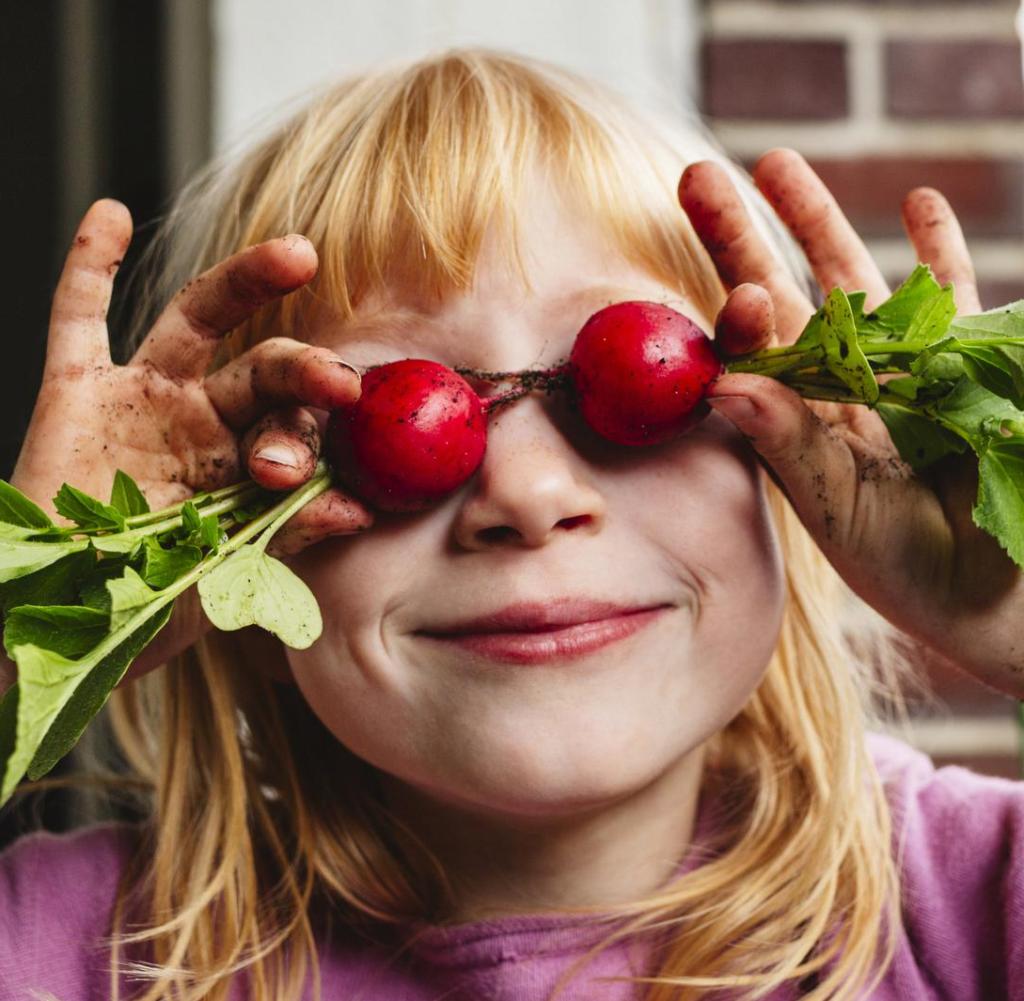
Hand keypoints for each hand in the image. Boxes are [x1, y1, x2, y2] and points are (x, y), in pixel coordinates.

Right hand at [4, 199, 372, 690]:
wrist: (62, 622)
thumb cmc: (150, 604)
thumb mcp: (227, 573)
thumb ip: (287, 533)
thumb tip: (357, 509)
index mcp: (249, 462)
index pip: (295, 426)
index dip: (318, 441)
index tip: (345, 482)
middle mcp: (205, 420)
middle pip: (262, 369)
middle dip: (302, 372)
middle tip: (341, 382)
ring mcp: (144, 399)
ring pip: (196, 322)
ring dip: (244, 284)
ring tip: (296, 253)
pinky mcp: (75, 391)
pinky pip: (77, 318)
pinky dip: (88, 267)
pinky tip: (111, 214)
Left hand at [678, 148, 1023, 698]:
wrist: (1004, 594)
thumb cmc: (914, 570)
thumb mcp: (843, 512)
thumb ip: (791, 447)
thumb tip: (723, 384)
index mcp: (796, 429)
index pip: (750, 355)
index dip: (734, 314)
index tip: (733, 287)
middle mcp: (835, 392)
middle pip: (781, 300)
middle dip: (741, 239)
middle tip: (696, 176)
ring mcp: (899, 372)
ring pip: (850, 282)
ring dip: (817, 223)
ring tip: (777, 163)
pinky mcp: (970, 363)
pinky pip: (947, 296)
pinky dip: (936, 250)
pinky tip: (917, 202)